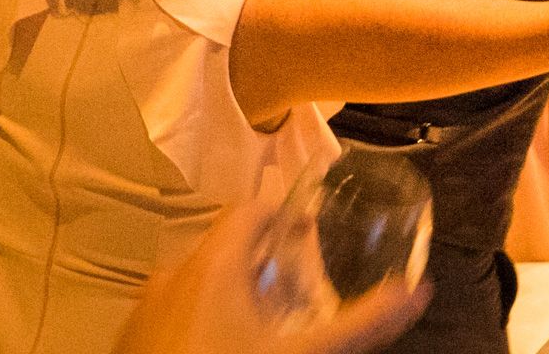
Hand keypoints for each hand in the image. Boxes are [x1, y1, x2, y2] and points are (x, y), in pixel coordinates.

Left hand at [113, 197, 430, 353]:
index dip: (285, 214)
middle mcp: (172, 275)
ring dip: (230, 293)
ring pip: (197, 282)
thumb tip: (416, 293)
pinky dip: (200, 319)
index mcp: (213, 265)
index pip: (250, 209)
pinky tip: (224, 346)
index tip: (312, 232)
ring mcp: (145, 309)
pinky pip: (172, 313)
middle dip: (263, 262)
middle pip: (226, 247)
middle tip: (295, 290)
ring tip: (262, 325)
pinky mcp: (131, 340)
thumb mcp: (306, 353)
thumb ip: (361, 323)